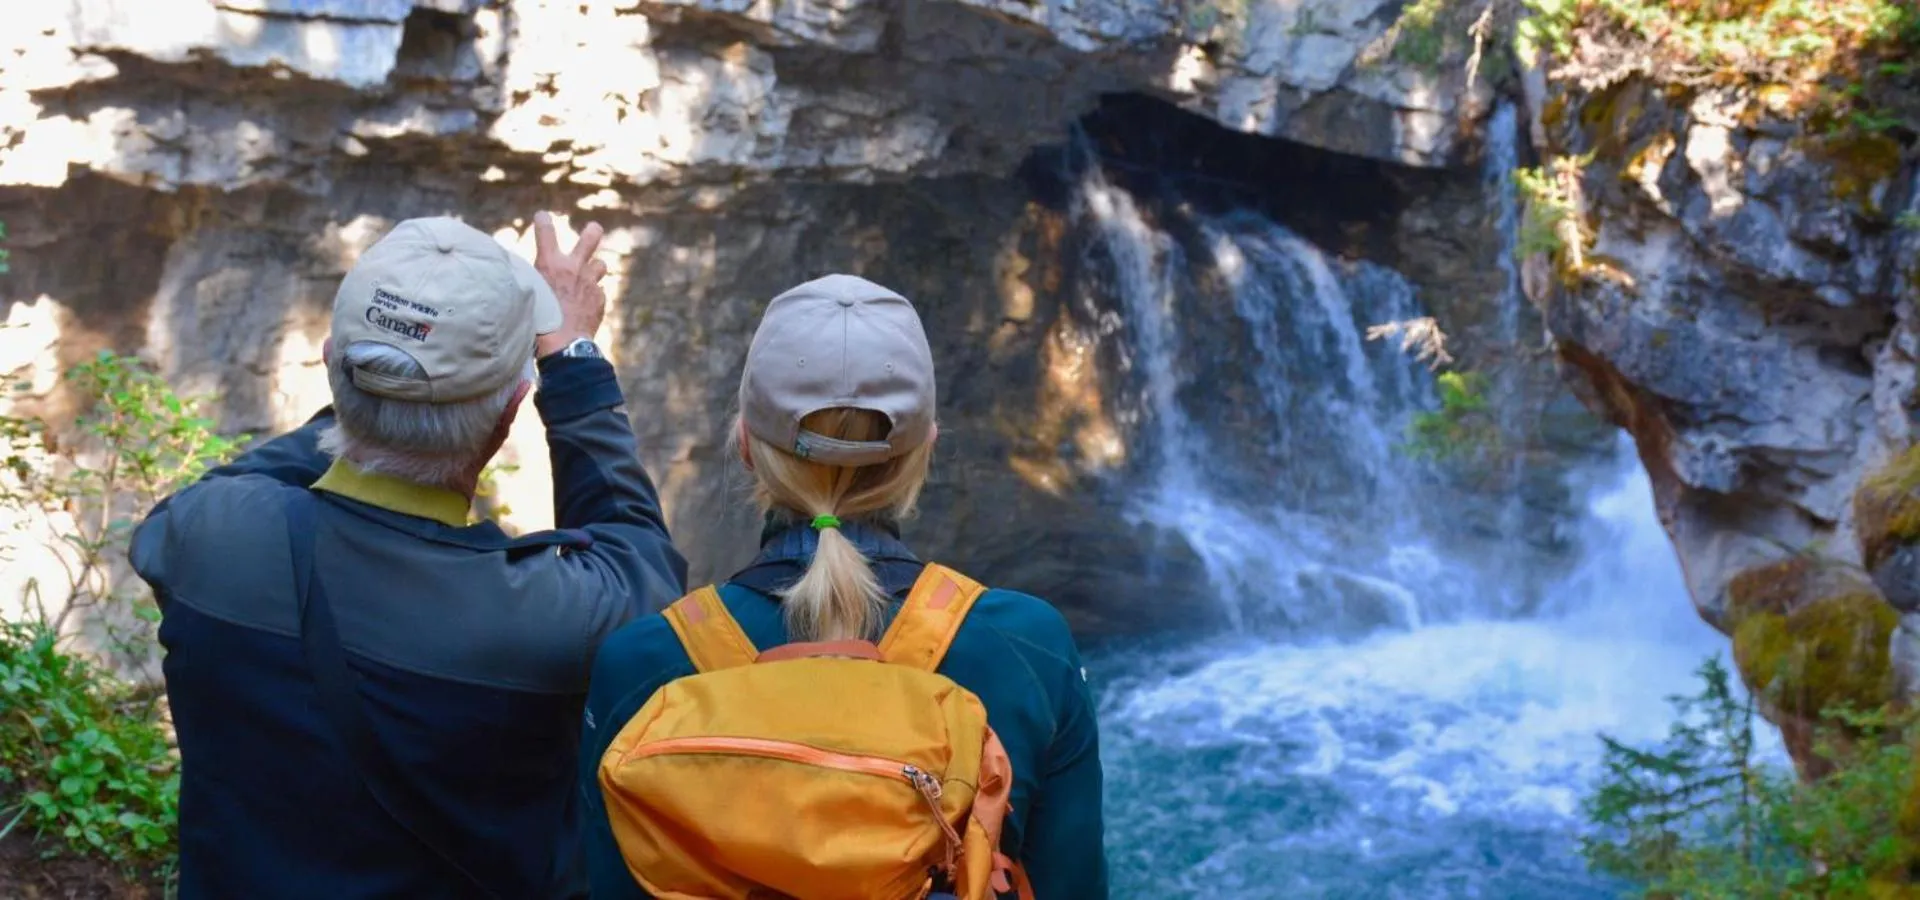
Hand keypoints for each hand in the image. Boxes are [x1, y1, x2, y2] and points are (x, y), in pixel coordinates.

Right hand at [531, 211, 609, 358]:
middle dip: (592, 232)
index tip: (542, 216)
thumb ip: (531, 278)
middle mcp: (573, 267)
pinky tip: (584, 308)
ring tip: (586, 280)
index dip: (543, 221)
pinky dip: (593, 297)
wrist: (562, 344)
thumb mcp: (528, 293)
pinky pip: (599, 292)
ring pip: (600, 265)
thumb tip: (526, 273)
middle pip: (590, 237)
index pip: (545, 231)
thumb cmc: (538, 322)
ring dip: (594, 270)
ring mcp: (590, 282)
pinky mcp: (600, 299)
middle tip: (594, 229)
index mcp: (550, 263)